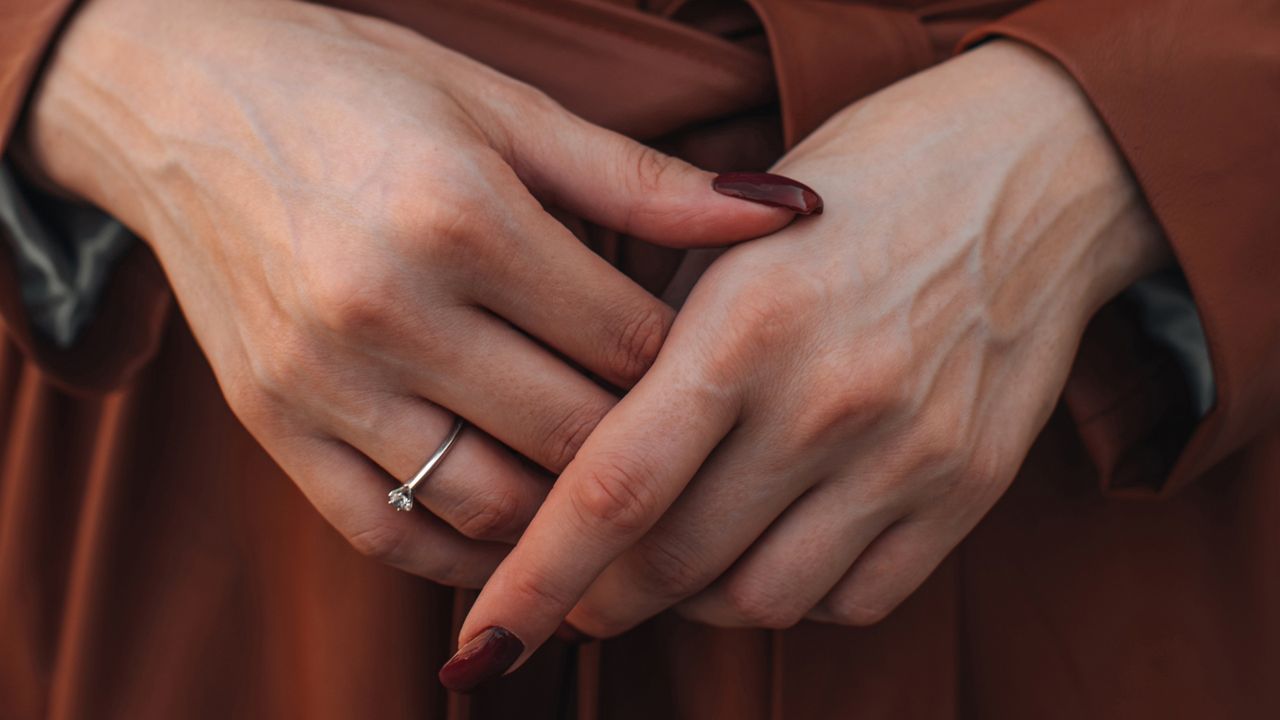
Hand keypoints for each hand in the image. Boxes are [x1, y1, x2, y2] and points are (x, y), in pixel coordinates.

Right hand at [22, 0, 803, 584]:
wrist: (182, 102)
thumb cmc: (359, 90)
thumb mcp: (505, 109)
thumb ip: (644, 182)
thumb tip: (784, 215)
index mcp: (461, 216)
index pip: (626, 344)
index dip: (691, 372)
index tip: (712, 376)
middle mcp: (386, 307)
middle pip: (573, 434)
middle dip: (646, 453)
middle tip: (685, 453)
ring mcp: (321, 379)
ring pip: (491, 504)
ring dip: (567, 516)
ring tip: (611, 499)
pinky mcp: (272, 425)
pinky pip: (387, 534)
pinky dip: (465, 555)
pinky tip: (515, 535)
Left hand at [446, 41, 1169, 687]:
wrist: (1031, 170)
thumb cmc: (857, 189)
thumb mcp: (733, 241)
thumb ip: (657, 357)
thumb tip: (585, 474)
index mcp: (747, 324)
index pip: (614, 488)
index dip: (537, 579)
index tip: (482, 642)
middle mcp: (828, 400)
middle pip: (676, 562)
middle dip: (605, 596)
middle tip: (583, 585)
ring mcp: (907, 453)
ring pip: (760, 601)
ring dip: (699, 598)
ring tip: (688, 551)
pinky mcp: (968, 488)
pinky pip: (853, 599)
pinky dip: (792, 592)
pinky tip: (777, 541)